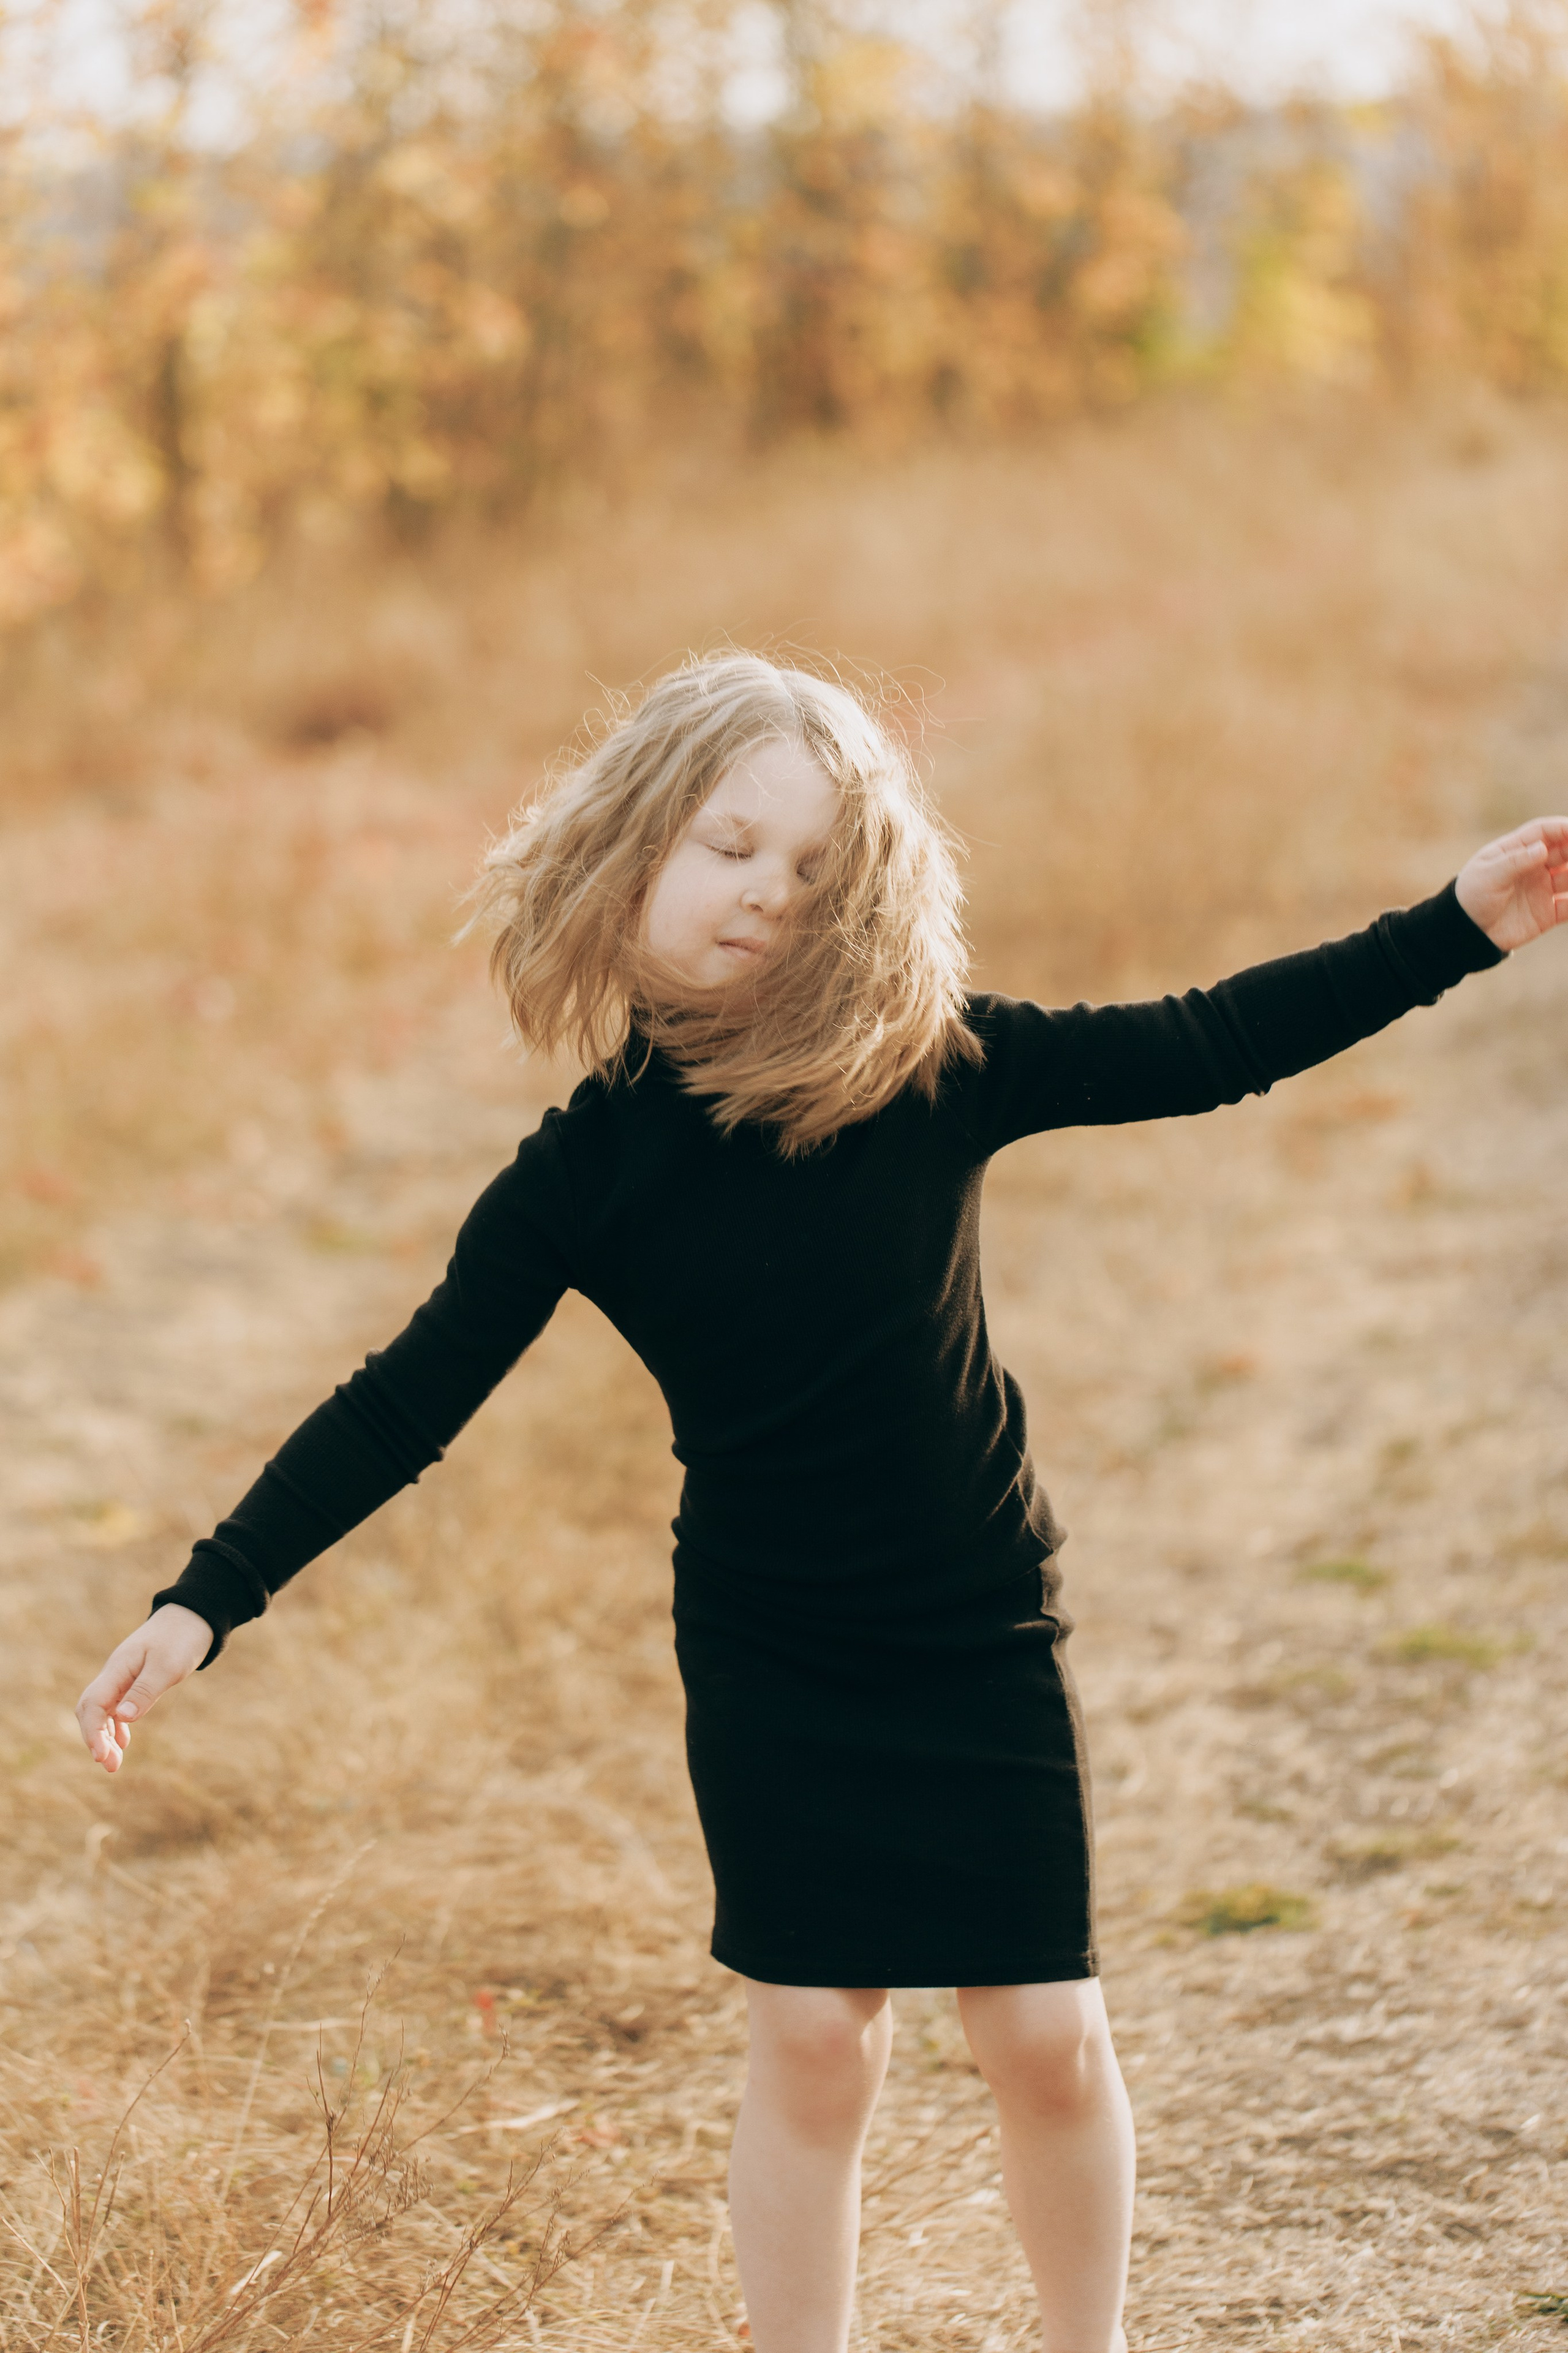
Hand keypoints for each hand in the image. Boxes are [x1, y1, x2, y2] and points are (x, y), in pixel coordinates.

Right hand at [76, 1603, 212, 1773]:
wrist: (193, 1617)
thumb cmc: (181, 1638)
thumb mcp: (167, 1666)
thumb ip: (145, 1691)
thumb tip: (122, 1718)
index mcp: (118, 1668)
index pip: (92, 1704)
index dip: (92, 1732)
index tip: (100, 1756)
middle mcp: (115, 1673)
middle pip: (91, 1710)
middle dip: (95, 1739)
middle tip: (110, 1767)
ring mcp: (123, 1677)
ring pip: (103, 1711)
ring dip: (105, 1737)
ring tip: (114, 1764)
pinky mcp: (134, 1680)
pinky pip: (117, 1707)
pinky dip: (117, 1726)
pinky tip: (123, 1743)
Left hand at [1455, 817, 1567, 950]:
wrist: (1465, 933)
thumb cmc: (1470, 897)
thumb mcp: (1488, 876)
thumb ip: (1515, 862)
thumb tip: (1542, 848)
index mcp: (1515, 851)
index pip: (1543, 832)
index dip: (1561, 827)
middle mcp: (1533, 867)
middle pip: (1564, 851)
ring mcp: (1542, 889)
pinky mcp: (1548, 913)